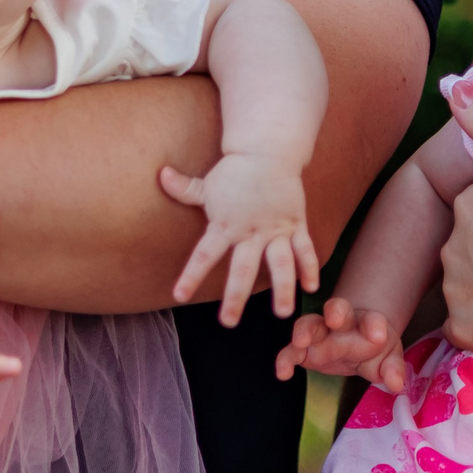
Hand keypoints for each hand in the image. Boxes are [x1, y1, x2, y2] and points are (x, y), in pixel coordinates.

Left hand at [158, 153, 320, 325]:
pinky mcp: (295, 223)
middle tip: (228, 322)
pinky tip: (312, 288)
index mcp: (225, 225)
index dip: (191, 275)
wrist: (268, 150)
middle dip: (235, 296)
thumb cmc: (234, 170)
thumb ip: (184, 188)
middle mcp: (250, 231)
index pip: (204, 255)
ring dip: (282, 288)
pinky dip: (310, 267)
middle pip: (242, 268)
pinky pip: (305, 248)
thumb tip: (160, 174)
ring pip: (280, 263)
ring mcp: (275, 229)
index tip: (179, 296)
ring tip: (282, 313)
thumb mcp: (207, 183)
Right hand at [274, 296, 407, 389]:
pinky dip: (285, 360)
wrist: (357, 341)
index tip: (379, 335)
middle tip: (335, 318)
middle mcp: (341, 323)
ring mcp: (320, 334)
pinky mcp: (303, 350)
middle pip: (337, 309)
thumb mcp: (388, 358)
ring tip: (301, 341)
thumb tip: (396, 385)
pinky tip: (283, 373)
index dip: (374, 325)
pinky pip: (291, 352)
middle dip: (336, 311)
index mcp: (366, 323)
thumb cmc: (373, 347)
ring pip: (309, 324)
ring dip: (304, 330)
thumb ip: (393, 369)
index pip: (371, 319)